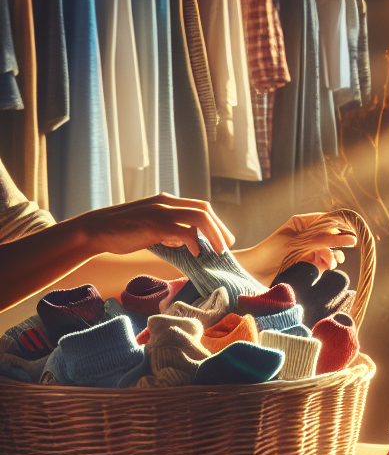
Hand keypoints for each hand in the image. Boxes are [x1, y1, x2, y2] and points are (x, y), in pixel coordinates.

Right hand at [72, 194, 234, 257]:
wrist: (95, 230)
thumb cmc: (121, 231)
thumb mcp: (150, 227)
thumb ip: (169, 231)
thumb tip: (187, 242)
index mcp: (166, 201)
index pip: (200, 206)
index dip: (215, 222)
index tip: (221, 238)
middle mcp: (166, 202)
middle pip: (204, 209)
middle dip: (220, 228)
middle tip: (226, 246)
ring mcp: (160, 211)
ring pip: (199, 217)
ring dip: (214, 234)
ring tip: (219, 250)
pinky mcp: (154, 224)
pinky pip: (184, 230)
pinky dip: (194, 241)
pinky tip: (196, 253)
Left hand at [235, 213, 357, 284]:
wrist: (254, 272)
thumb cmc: (271, 252)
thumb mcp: (300, 243)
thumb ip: (324, 240)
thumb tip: (349, 238)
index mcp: (302, 223)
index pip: (326, 219)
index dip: (341, 223)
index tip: (354, 228)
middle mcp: (306, 235)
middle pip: (330, 235)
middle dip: (338, 241)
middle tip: (351, 245)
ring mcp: (307, 250)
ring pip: (328, 250)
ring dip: (332, 255)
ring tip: (333, 262)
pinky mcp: (306, 264)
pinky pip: (323, 262)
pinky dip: (327, 264)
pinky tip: (327, 266)